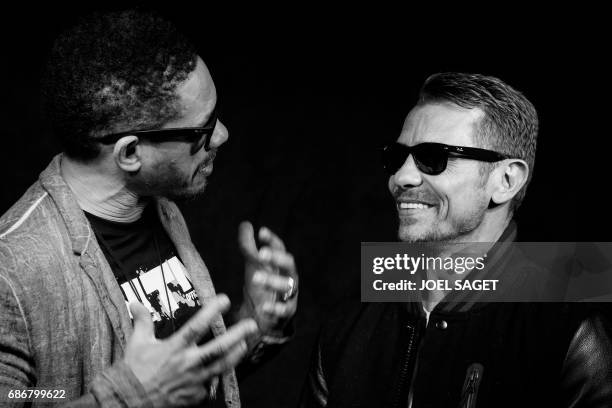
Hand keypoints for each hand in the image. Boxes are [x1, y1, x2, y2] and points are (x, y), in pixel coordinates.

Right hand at [125, 295, 257, 407]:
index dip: (212, 312)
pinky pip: (209, 385)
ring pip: (220, 366)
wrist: (128, 401)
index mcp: (174, 348)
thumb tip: (135, 304)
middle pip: (218, 347)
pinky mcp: (194, 396)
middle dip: (237, 335)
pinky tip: (219, 370)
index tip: (225, 300)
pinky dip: (213, 377)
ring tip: (245, 344)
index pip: (197, 326)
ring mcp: (193, 381)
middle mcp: (186, 363)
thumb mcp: (136, 344)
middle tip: (251, 324)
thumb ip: (142, 322)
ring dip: (235, 355)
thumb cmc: (133, 372)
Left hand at [238, 221, 297, 335]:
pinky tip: (264, 307)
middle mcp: (289, 278)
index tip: (261, 232)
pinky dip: (275, 308)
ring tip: (256, 278)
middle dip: (276, 258)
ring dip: (272, 281)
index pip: (280, 248)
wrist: (263, 319)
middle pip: (289, 264)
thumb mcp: (253, 266)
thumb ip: (249, 247)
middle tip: (261, 254)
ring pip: (287, 286)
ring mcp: (289, 296)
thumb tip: (246, 224)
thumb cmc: (260, 288)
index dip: (272, 240)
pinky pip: (284, 310)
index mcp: (281, 265)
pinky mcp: (286, 314)